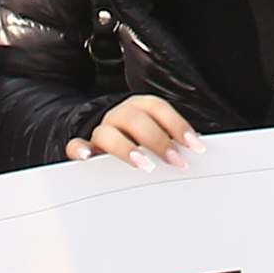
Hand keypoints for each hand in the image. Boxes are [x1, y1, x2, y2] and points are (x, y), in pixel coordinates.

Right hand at [68, 94, 197, 169]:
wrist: (108, 142)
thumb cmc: (140, 142)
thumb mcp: (158, 137)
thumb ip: (174, 141)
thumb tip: (198, 151)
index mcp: (139, 108)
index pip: (157, 108)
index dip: (177, 124)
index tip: (195, 146)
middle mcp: (119, 116)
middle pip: (135, 118)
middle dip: (158, 140)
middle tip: (175, 161)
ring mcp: (101, 132)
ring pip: (107, 132)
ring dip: (126, 147)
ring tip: (142, 164)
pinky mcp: (86, 150)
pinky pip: (76, 146)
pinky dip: (79, 150)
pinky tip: (87, 158)